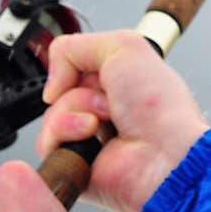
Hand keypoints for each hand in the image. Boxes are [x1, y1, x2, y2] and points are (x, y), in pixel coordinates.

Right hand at [37, 29, 209, 211]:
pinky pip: (46, 143)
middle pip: (59, 91)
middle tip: (109, 102)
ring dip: (74, 112)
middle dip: (79, 92)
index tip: (95, 72)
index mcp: (115, 84)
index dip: (75, 68)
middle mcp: (100, 111)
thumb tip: (52, 81)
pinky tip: (91, 140)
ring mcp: (86, 139)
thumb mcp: (123, 47)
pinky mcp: (73, 164)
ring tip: (102, 124)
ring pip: (50, 115)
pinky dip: (65, 134)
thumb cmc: (160, 107)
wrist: (164, 153)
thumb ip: (74, 47)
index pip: (72, 68)